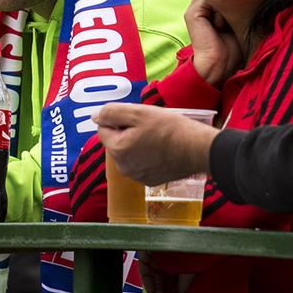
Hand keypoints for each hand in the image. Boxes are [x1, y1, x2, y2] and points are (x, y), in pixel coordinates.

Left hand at [94, 103, 218, 185]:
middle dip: (127, 131)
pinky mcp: (150, 180)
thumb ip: (112, 112)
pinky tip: (162, 149)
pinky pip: (140, 163)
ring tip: (157, 137)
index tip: (137, 118)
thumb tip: (95, 116)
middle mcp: (124, 167)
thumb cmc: (170, 129)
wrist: (197, 149)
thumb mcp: (138, 112)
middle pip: (116, 141)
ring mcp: (137, 176)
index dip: (119, 119)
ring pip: (128, 152)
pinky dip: (147, 155)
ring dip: (137, 143)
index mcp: (118, 149)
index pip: (103, 128)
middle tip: (149, 126)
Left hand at [136, 251, 190, 292]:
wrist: (189, 232)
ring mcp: (159, 252)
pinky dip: (147, 279)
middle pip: (164, 279)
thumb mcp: (191, 272)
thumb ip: (185, 286)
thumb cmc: (194, 248)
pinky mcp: (149, 248)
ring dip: (156, 290)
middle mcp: (170, 257)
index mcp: (182, 262)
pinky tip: (151, 291)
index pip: (176, 282)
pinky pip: (145, 265)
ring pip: (154, 274)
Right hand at [184, 0, 242, 87]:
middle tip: (233, 19)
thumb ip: (233, 4)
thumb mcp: (235, 21)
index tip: (239, 12)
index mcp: (207, 7)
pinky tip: (220, 26)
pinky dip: (219, 10)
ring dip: (225, 4)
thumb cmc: (232, 47)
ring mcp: (194, 9)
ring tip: (226, 24)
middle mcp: (198, 6)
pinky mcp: (192, 14)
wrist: (220, 66)